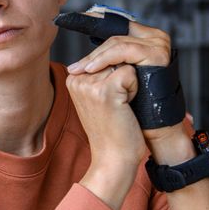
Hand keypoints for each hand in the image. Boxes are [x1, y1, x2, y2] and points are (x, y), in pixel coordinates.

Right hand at [64, 17, 172, 208]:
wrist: (113, 158)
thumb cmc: (112, 130)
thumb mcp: (100, 97)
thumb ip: (102, 74)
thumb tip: (119, 51)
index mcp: (73, 78)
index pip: (105, 58)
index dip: (116, 76)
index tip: (110, 101)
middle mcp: (77, 78)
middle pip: (114, 58)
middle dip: (123, 78)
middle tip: (115, 107)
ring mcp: (89, 84)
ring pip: (124, 63)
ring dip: (129, 84)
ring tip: (119, 107)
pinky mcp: (106, 89)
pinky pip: (131, 72)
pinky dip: (135, 89)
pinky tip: (125, 107)